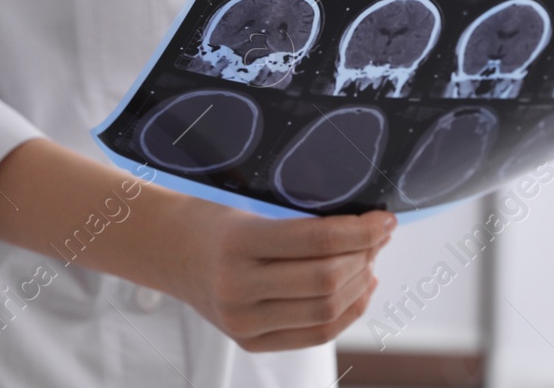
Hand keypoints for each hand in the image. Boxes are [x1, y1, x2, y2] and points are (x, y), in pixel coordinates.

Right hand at [160, 202, 394, 351]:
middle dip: (365, 256)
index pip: (317, 240)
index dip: (360, 231)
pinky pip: (316, 334)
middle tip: (379, 235)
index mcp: (238, 244)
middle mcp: (238, 289)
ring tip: (370, 258)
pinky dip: (348, 311)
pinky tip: (362, 287)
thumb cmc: (215, 223)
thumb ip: (302, 224)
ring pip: (326, 310)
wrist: (168, 253)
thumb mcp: (252, 211)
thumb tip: (368, 228)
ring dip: (360, 283)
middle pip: (327, 280)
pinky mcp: (250, 342)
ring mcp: (243, 323)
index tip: (385, 219)